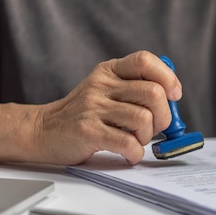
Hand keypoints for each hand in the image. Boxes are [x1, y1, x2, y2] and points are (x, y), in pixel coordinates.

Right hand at [36, 50, 180, 164]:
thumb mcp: (104, 90)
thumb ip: (133, 88)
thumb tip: (172, 98)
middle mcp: (101, 85)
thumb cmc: (81, 114)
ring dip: (147, 136)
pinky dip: (135, 152)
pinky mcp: (88, 131)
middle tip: (156, 127)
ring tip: (136, 140)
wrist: (42, 131)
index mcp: (108, 71)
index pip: (144, 61)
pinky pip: (127, 142)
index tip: (174, 94)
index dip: (167, 77)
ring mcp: (93, 107)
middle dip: (164, 116)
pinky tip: (128, 153)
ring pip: (143, 119)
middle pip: (153, 93)